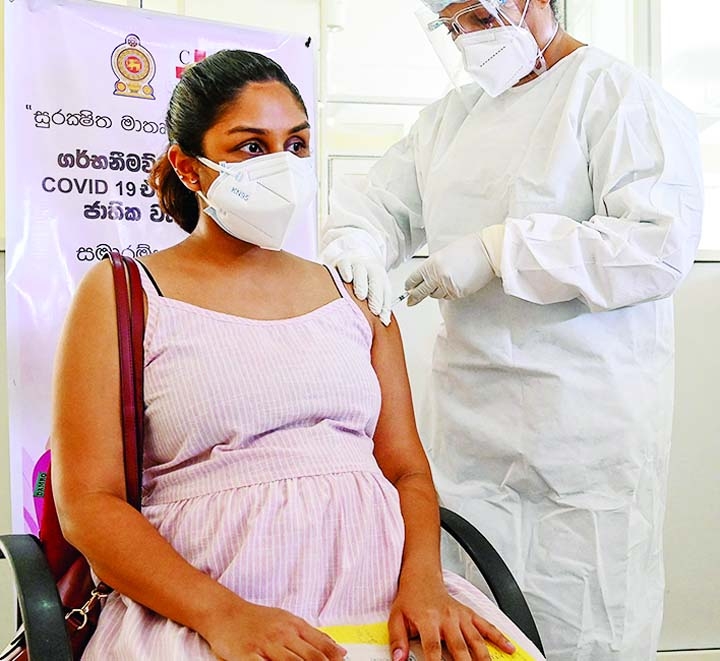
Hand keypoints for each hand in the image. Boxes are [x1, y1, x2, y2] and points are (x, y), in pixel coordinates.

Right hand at [203, 600, 345, 660]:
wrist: (225, 612)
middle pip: (310, 657)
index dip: (334, 660)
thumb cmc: (258, 619)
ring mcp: (265, 645)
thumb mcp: (288, 620)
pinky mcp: (247, 655)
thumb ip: (314, 636)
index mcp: (295, 626)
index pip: (322, 646)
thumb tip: (340, 651)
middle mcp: (282, 634)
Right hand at [335, 253, 392, 325]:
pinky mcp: (343, 262)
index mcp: (380, 276)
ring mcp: (356, 264)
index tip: (379, 314)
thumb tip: (384, 322)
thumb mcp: (377, 289)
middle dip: (375, 295)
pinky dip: (347, 271)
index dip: (382, 303)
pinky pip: (345, 265)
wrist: (354, 256)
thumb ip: (382, 306)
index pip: (384, 291)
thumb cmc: (365, 277)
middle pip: (375, 280)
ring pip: (361, 272)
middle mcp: (369, 269)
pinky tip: (347, 279)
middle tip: (374, 309)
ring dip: (362, 284)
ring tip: (361, 296)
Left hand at [388, 580, 514, 660]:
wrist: (422, 577)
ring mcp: (461, 616)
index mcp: (428, 620)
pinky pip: (487, 626)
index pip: (433, 649)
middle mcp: (447, 618)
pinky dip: (499, 637)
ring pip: (476, 640)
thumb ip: (398, 640)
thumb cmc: (410, 599)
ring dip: (484, 658)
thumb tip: (398, 659)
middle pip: (460, 648)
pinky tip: (508, 648)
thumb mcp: (396, 618)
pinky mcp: (469, 614)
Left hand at [404, 234, 495, 305]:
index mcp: (432, 263)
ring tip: (444, 281)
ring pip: (435, 295)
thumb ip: (433, 266)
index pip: (414, 278)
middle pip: (420, 292)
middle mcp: (438, 276)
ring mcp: (448, 286)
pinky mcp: (458, 293)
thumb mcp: (444, 253)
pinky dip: (448, 292)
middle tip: (410, 301)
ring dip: (436, 291)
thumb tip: (427, 278)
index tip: (407, 288)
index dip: (409, 285)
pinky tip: (454, 283)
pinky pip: (448, 296)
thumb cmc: (470, 248)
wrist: (489, 252)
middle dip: (414, 297)